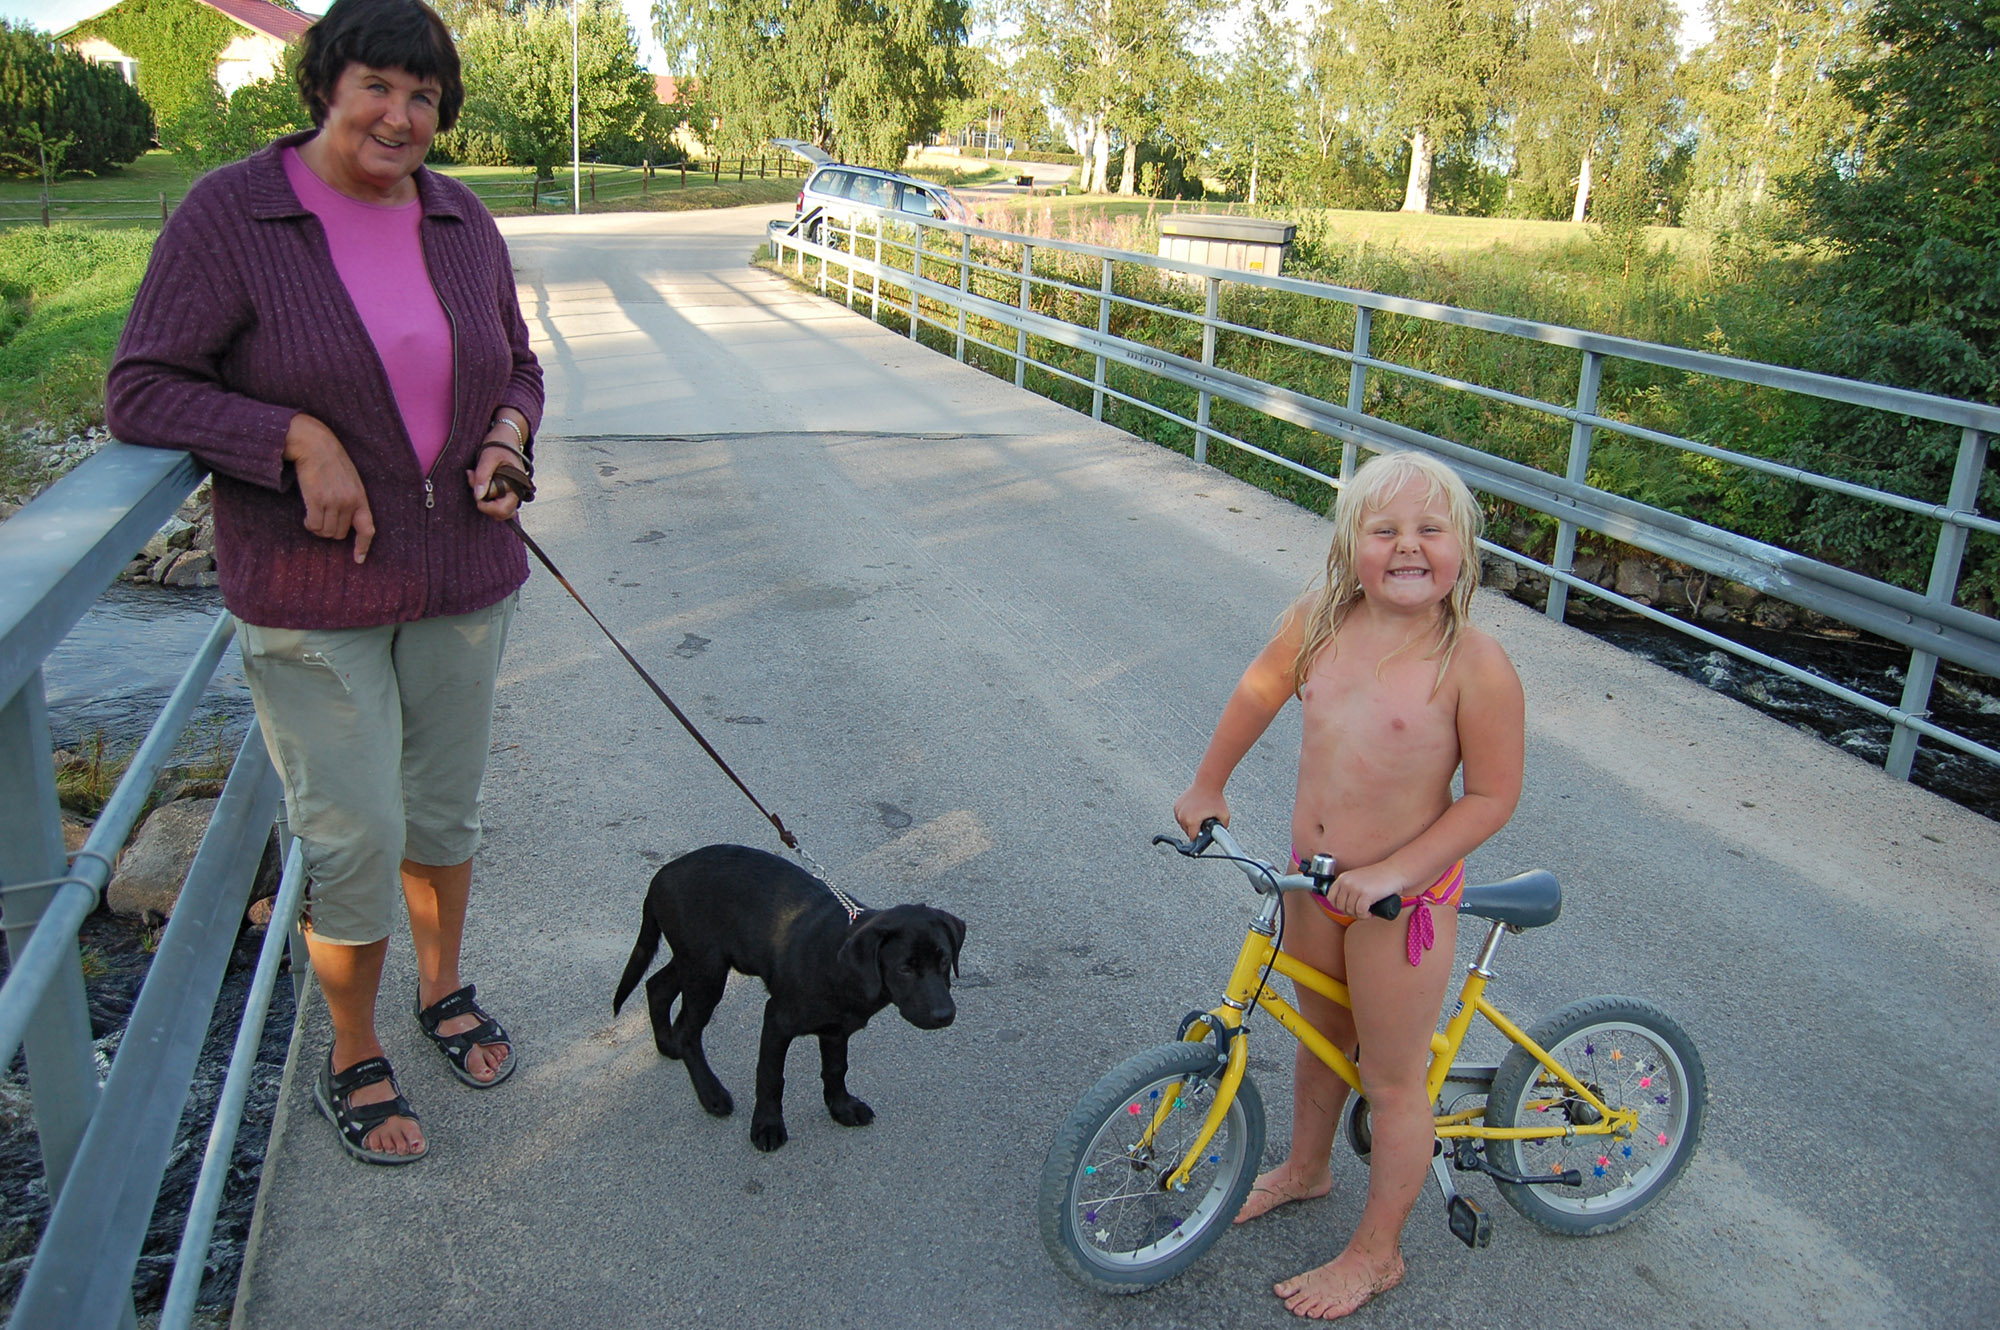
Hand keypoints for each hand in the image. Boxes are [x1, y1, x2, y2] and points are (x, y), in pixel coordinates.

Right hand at [284, 413, 373, 562]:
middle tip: (323, 518)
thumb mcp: (351, 481)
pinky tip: (308, 515)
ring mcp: (332, 502)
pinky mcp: (315, 500)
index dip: (363, 546)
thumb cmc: (332, 463)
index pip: (368, 529)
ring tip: (315, 513)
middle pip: (339, 534)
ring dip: (318, 528)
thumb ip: (352, 501)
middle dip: (331, 531)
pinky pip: (313, 525)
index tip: (359, 559)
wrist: (315, 446)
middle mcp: (349, 503)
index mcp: (361, 498)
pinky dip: (309, 524)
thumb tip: (347, 523)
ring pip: (325, 532)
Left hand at [467, 444, 522, 520]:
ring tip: (478, 483)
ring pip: (500, 513)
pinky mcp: (508, 493)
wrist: (506, 437)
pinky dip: (488, 501)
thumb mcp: (488, 457)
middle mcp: (517, 492)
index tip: (472, 478)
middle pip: (502, 514)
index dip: (483, 500)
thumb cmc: (499, 445)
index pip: (501, 507)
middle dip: (485, 505)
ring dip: (486, 503)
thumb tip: (478, 496)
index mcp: (517, 485)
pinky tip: (482, 487)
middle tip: (475, 486)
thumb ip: (483, 476)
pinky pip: (499, 507)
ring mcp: (513, 494)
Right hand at [1173, 786, 1228, 839]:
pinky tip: (1193, 811)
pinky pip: (1180, 816)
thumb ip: (1223, 829)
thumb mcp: (1224, 816)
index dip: (1199, 837)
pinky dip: (1185, 816)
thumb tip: (1220, 837)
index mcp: (1192, 821)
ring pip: (1182, 824)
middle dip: (1195, 829)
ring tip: (1198, 815)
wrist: (1207, 783)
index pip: (1192, 837)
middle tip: (1203, 822)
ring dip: (1189, 823)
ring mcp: (1178, 810)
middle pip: (1187, 831)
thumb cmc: (1214, 798)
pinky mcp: (1176, 805)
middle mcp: (1182, 816)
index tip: (1203, 834)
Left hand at [1326, 862, 1405, 919]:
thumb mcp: (1357, 879)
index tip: (1349, 908)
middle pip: (1340, 907)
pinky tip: (1370, 913)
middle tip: (1361, 911)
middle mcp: (1346, 882)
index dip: (1339, 907)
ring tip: (1367, 911)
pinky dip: (1365, 916)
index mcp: (1343, 878)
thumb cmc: (1378, 878)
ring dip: (1359, 915)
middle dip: (1350, 912)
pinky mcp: (1365, 894)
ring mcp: (1355, 888)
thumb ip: (1348, 887)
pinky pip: (1360, 912)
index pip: (1331, 898)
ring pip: (1350, 911)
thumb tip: (1341, 906)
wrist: (1395, 872)